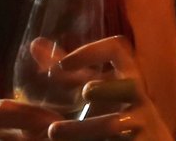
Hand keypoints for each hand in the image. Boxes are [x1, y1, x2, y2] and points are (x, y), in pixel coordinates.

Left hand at [42, 35, 165, 140]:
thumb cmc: (115, 111)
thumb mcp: (94, 90)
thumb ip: (67, 73)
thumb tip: (35, 43)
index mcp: (126, 77)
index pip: (117, 49)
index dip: (92, 52)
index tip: (63, 65)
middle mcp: (138, 97)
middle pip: (129, 85)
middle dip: (106, 90)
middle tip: (84, 92)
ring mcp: (140, 124)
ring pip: (114, 124)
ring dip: (81, 128)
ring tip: (53, 132)